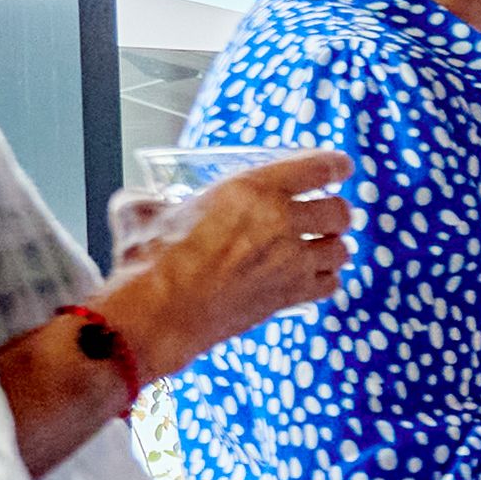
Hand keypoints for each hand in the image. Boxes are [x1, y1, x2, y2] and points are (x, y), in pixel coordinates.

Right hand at [109, 147, 348, 372]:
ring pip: (340, 249)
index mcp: (251, 190)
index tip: (341, 167)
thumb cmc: (150, 262)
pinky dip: (324, 280)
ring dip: (332, 246)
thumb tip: (139, 202)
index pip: (315, 167)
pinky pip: (329, 284)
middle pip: (339, 211)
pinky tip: (310, 277)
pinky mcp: (289, 296)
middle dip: (334, 211)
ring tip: (318, 246)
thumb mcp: (143, 213)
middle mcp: (279, 222)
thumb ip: (149, 201)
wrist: (159, 314)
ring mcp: (289, 262)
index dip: (334, 165)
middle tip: (323, 214)